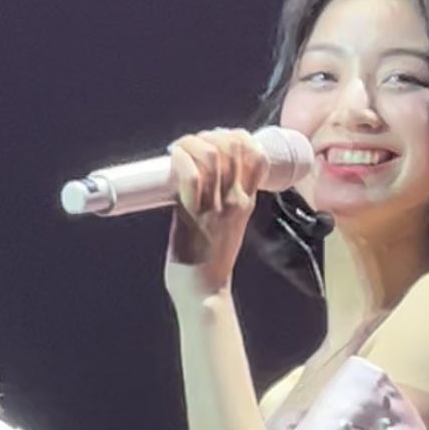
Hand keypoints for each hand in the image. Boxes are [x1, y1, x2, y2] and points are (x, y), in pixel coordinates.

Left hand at [164, 129, 268, 301]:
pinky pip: (191, 176)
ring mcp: (217, 208)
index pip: (256, 154)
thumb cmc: (210, 261)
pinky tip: (172, 157)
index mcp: (247, 201)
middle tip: (190, 145)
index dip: (236, 136)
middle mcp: (236, 201)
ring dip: (190, 144)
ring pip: (211, 156)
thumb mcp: (227, 223)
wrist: (205, 293)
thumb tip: (200, 176)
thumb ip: (220, 200)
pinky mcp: (195, 217)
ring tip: (178, 150)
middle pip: (233, 147)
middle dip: (208, 136)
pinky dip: (180, 158)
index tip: (215, 140)